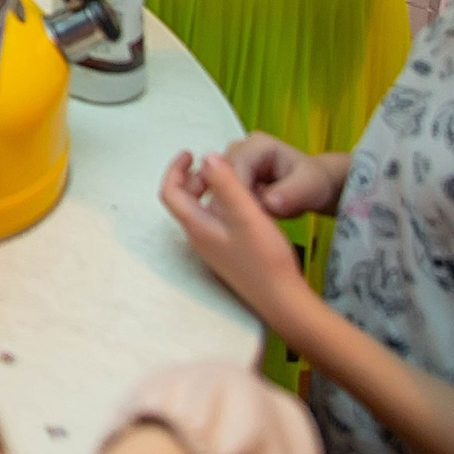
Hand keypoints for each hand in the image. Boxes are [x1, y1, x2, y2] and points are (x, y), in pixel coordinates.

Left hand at [159, 150, 317, 325]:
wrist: (283, 300)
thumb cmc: (266, 258)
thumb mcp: (246, 214)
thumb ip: (226, 184)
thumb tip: (206, 156)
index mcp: (197, 226)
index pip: (170, 192)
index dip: (175, 169)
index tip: (190, 153)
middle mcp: (199, 238)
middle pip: (183, 200)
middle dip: (194, 178)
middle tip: (215, 165)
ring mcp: (212, 248)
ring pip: (200, 211)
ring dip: (209, 191)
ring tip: (232, 179)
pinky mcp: (227, 255)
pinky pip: (214, 222)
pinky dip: (221, 205)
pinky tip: (244, 204)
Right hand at [214, 132, 349, 218]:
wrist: (314, 186)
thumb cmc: (313, 183)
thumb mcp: (310, 187)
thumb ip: (291, 194)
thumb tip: (269, 203)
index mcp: (258, 145)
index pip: (235, 166)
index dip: (235, 192)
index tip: (241, 217)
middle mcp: (239, 150)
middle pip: (219, 173)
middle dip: (225, 200)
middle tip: (236, 226)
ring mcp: (232, 163)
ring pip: (214, 183)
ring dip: (221, 204)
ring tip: (235, 226)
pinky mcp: (230, 178)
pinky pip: (218, 192)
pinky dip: (222, 207)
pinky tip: (231, 223)